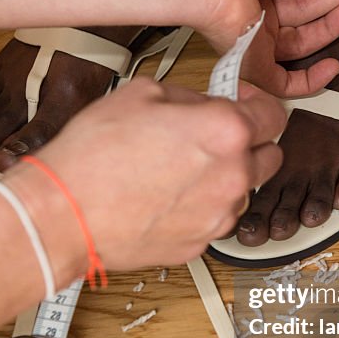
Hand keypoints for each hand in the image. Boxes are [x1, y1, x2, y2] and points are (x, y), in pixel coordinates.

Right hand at [10, 78, 285, 269]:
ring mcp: (218, 215)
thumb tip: (206, 103)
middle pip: (271, 156)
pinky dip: (201, 207)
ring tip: (182, 169)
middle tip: (218, 137)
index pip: (274, 115)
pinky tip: (167, 197)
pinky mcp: (200, 244)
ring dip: (226, 178)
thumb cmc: (94, 153)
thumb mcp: (143, 93)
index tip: (246, 105)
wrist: (64, 212)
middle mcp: (232, 176)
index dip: (260, 105)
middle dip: (251, 143)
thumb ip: (190, 97)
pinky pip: (214, 219)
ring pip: (243, 190)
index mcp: (225, 131)